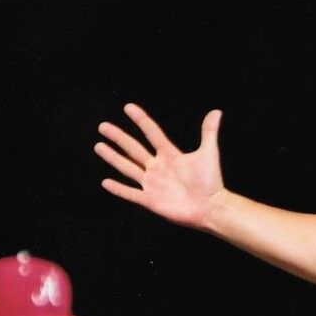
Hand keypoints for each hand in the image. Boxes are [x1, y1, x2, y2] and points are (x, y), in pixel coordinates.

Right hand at [96, 105, 225, 229]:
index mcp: (170, 155)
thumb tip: (216, 112)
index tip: (128, 107)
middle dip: (118, 137)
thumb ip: (209, 132)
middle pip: (133, 148)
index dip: (141, 120)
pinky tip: (105, 182)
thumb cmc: (211, 182)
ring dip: (113, 157)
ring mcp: (153, 184)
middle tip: (103, 126)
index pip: (152, 133)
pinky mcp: (151, 200)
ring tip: (98, 146)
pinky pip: (131, 193)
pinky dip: (118, 189)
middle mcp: (158, 167)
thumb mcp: (209, 153)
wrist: (211, 208)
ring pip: (128, 168)